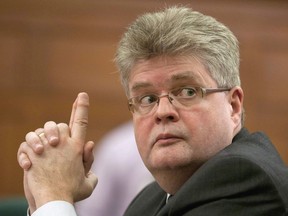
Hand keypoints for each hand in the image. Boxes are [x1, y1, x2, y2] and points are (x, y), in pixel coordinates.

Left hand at [18, 93, 97, 211]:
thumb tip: (89, 145)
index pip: (81, 121)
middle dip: (59, 130)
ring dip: (43, 137)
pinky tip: (30, 162)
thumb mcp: (89, 182)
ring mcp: (47, 147)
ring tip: (41, 152)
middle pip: (62, 124)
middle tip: (56, 143)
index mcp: (77, 147)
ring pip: (44, 129)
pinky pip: (29, 142)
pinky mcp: (34, 153)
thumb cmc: (72, 193)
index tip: (82, 94)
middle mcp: (63, 143)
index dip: (82, 106)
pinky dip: (28, 150)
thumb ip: (90, 163)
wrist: (53, 200)